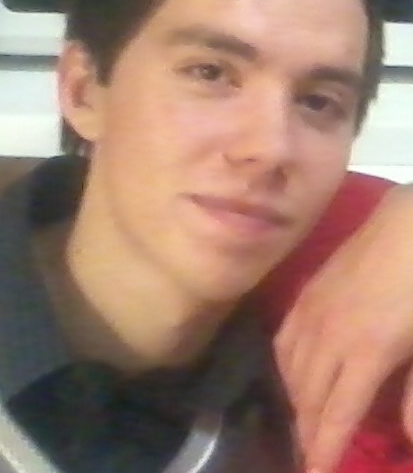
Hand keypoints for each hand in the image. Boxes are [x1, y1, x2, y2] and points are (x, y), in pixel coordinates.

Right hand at [273, 183, 412, 472]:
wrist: (404, 228)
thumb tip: (407, 438)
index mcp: (364, 354)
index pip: (336, 414)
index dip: (324, 449)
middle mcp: (329, 338)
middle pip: (308, 396)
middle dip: (303, 432)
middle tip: (297, 457)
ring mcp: (313, 313)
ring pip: (289, 368)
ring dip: (289, 401)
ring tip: (290, 425)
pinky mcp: (307, 294)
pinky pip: (283, 337)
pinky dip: (280, 364)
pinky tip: (281, 374)